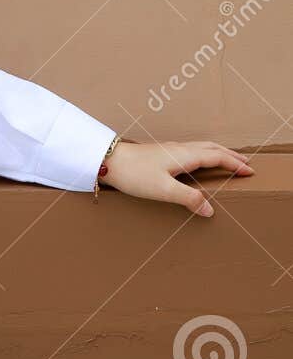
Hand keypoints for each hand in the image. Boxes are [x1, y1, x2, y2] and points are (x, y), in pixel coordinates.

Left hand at [100, 138, 254, 217]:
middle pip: (213, 149)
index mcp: (185, 156)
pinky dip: (205, 154)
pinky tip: (198, 162)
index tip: (250, 171)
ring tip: (228, 160)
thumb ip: (188, 199)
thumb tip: (210, 211)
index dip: (235, 164)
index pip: (218, 157)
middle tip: (246, 164)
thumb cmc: (134, 174)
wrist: (108, 161)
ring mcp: (171, 150)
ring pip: (202, 148)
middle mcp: (181, 149)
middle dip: (231, 156)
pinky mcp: (161, 154)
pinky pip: (192, 151)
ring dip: (219, 153)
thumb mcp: (163, 190)